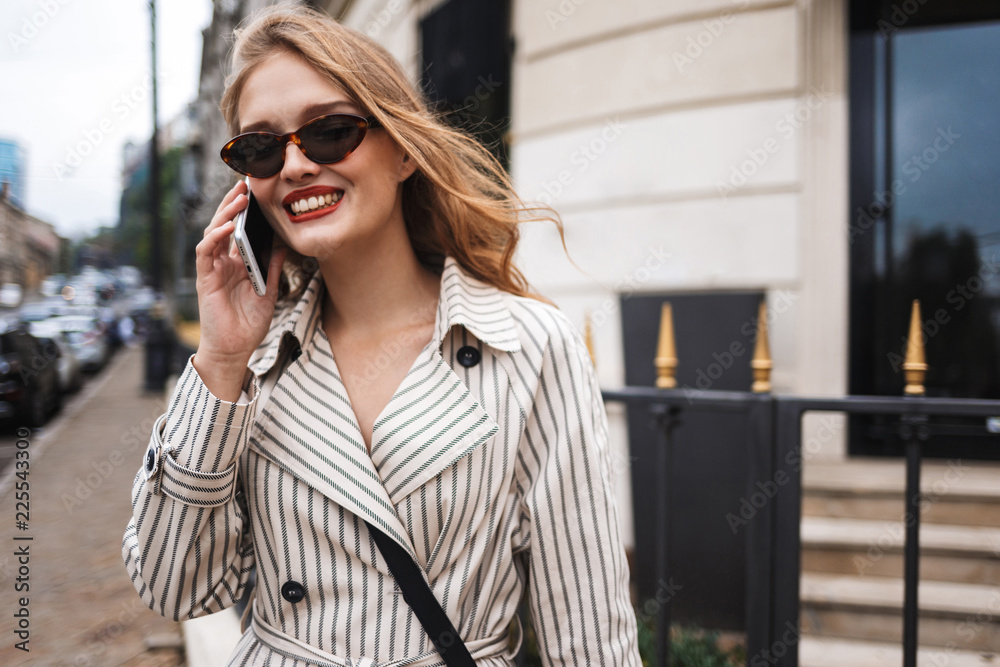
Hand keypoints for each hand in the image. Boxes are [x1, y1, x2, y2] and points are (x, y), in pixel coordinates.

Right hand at [192, 180, 286, 398]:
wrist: (235, 350)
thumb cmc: (249, 323)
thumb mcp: (269, 290)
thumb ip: (273, 267)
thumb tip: (285, 244)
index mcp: (236, 262)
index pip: (238, 229)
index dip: (245, 210)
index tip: (257, 191)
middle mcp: (222, 262)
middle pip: (224, 224)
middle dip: (234, 203)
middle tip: (246, 183)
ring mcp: (212, 269)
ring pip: (213, 233)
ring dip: (224, 214)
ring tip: (239, 198)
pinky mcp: (205, 279)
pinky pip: (206, 253)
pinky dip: (214, 238)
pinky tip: (225, 227)